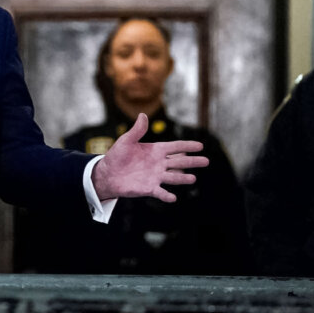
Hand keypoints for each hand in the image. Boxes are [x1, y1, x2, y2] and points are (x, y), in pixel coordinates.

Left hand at [92, 113, 208, 202]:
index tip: (200, 146)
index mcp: (156, 150)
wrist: (107, 174)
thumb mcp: (126, 141)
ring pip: (173, 177)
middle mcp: (159, 163)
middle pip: (179, 162)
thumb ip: (137, 130)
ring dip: (182, 178)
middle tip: (206, 161)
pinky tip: (173, 197)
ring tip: (193, 178)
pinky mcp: (149, 188)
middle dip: (192, 161)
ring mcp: (155, 176)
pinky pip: (160, 192)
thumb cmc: (116, 156)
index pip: (175, 147)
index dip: (187, 146)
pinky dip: (166, 195)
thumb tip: (142, 115)